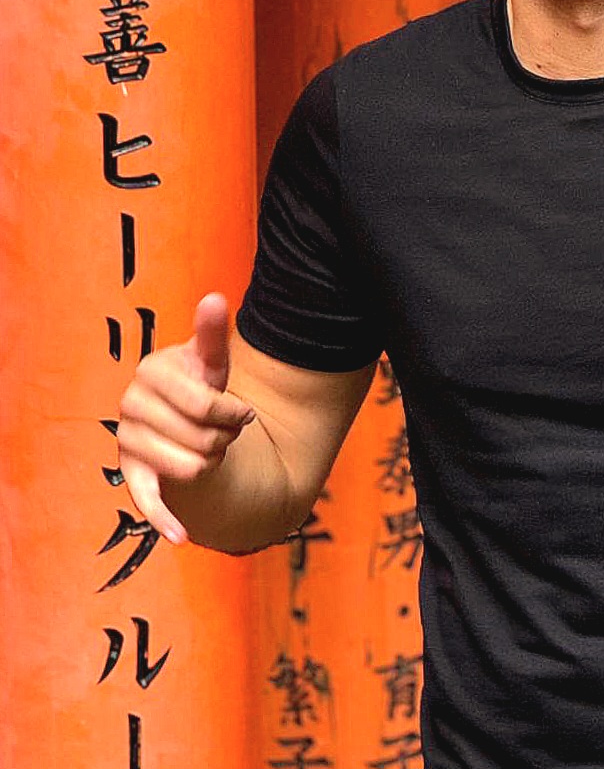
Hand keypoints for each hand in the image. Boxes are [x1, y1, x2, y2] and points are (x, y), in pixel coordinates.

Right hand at [117, 293, 254, 545]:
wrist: (182, 415)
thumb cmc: (199, 382)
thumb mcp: (210, 360)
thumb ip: (213, 334)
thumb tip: (216, 299)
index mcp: (152, 370)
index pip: (206, 405)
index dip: (233, 414)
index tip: (244, 414)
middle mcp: (131, 404)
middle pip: (202, 439)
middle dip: (224, 439)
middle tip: (225, 432)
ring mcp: (128, 440)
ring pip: (192, 468)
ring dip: (212, 462)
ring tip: (208, 447)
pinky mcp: (130, 473)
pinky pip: (147, 500)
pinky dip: (164, 519)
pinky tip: (180, 536)